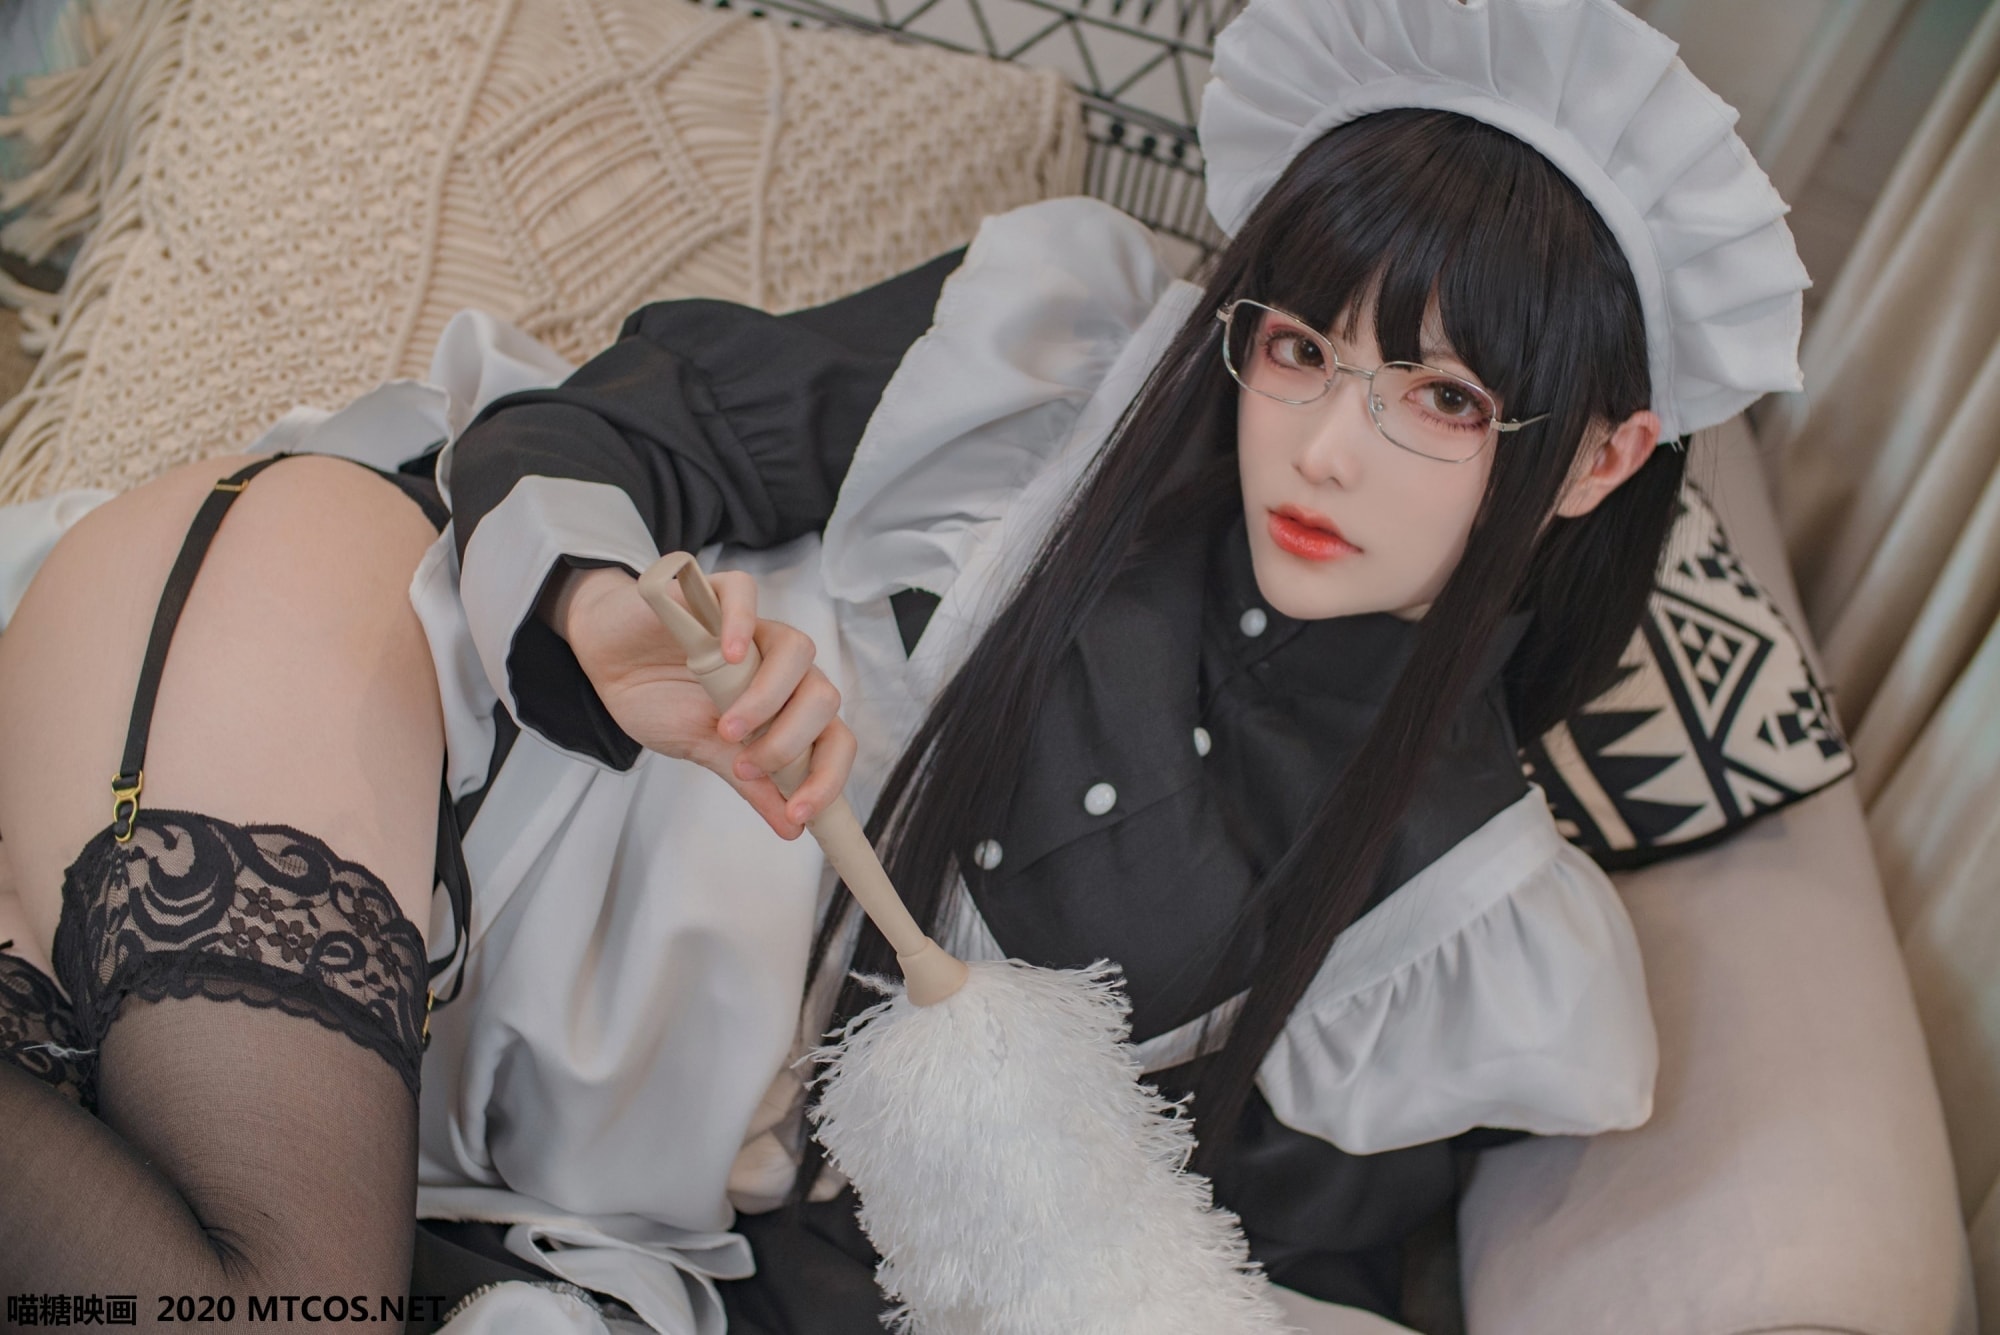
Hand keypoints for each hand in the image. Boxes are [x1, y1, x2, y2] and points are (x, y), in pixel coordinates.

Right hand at [548, 566, 855, 839]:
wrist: (607, 661)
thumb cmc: (661, 699)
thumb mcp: (705, 751)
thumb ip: (750, 781)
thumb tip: (793, 827)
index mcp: (787, 706)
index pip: (833, 738)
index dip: (826, 776)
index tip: (800, 811)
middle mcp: (781, 666)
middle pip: (824, 696)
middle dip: (790, 740)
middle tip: (744, 761)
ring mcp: (754, 627)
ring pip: (797, 650)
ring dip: (769, 696)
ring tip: (725, 725)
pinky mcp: (716, 593)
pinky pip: (745, 596)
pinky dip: (742, 623)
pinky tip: (726, 654)